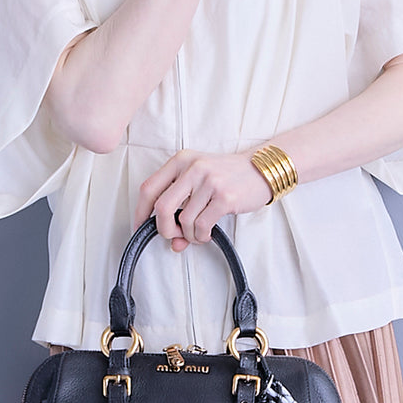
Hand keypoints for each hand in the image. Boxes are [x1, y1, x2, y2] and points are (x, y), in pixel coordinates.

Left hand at [134, 149, 273, 250]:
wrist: (261, 170)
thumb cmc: (227, 177)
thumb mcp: (199, 182)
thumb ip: (181, 207)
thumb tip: (173, 242)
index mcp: (181, 161)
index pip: (149, 188)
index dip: (140, 211)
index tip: (140, 226)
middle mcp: (193, 168)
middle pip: (161, 207)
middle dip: (163, 229)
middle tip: (172, 235)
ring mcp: (209, 182)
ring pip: (183, 220)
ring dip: (188, 235)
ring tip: (197, 233)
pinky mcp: (224, 197)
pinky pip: (201, 225)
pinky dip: (201, 236)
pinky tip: (207, 233)